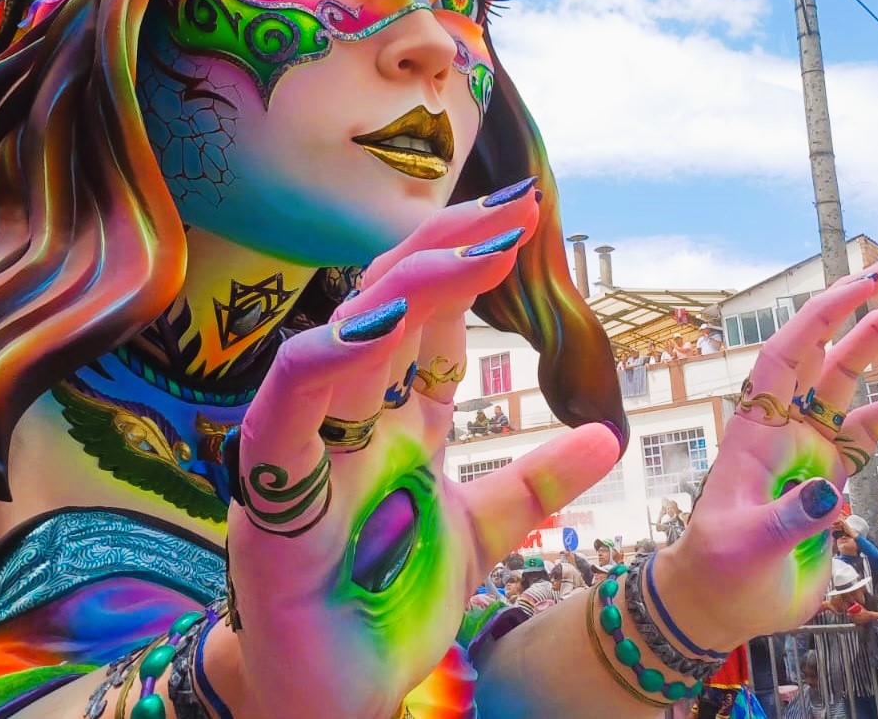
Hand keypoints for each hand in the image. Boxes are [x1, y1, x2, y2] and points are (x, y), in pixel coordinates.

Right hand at [220, 180, 621, 718]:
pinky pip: (284, 409)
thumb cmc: (385, 611)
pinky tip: (374, 328)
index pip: (429, 324)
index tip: (524, 222)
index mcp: (394, 422)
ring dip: (407, 288)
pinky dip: (320, 361)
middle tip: (516, 209)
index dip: (470, 270)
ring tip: (475, 250)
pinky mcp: (271, 491)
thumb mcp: (478, 538)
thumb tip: (606, 434)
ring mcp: (305, 446)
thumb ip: (532, 486)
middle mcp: (348, 419)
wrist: (328, 703)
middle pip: (389, 310)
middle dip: (449, 253)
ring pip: (347, 339)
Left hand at [653, 253, 877, 650]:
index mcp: (755, 427)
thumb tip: (828, 495)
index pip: (786, 354)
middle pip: (823, 350)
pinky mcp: (832, 474)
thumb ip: (788, 520)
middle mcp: (784, 424)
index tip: (859, 283)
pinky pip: (875, 433)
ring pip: (852, 381)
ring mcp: (810, 446)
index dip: (819, 316)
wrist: (721, 601)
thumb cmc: (718, 566)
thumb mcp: (745, 545)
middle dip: (857, 306)